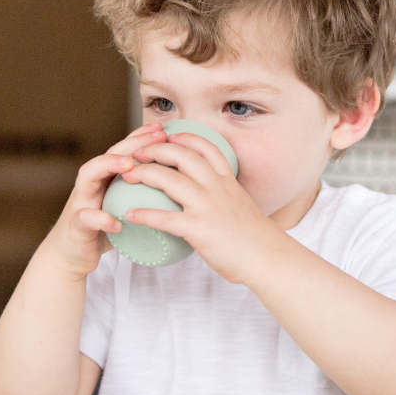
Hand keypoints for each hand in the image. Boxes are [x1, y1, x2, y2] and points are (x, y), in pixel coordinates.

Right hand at [44, 123, 167, 277]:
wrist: (71, 255)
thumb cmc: (103, 230)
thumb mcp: (123, 208)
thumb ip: (140, 196)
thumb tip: (175, 191)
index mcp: (105, 179)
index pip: (123, 152)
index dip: (141, 138)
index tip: (163, 129)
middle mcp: (91, 184)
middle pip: (108, 155)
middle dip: (131, 143)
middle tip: (155, 137)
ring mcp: (81, 202)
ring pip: (88, 176)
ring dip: (108, 166)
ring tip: (130, 165)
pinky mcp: (76, 225)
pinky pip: (86, 218)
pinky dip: (101, 219)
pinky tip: (116, 223)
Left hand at [124, 132, 285, 284]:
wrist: (268, 258)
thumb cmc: (255, 239)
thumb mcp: (241, 205)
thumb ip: (223, 197)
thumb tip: (210, 199)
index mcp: (227, 180)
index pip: (205, 147)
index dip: (184, 137)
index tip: (168, 135)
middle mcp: (216, 187)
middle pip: (181, 155)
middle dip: (155, 150)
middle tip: (137, 153)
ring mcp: (207, 206)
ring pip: (168, 179)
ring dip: (143, 173)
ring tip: (127, 176)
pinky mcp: (198, 228)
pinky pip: (164, 218)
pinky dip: (144, 214)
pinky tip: (130, 216)